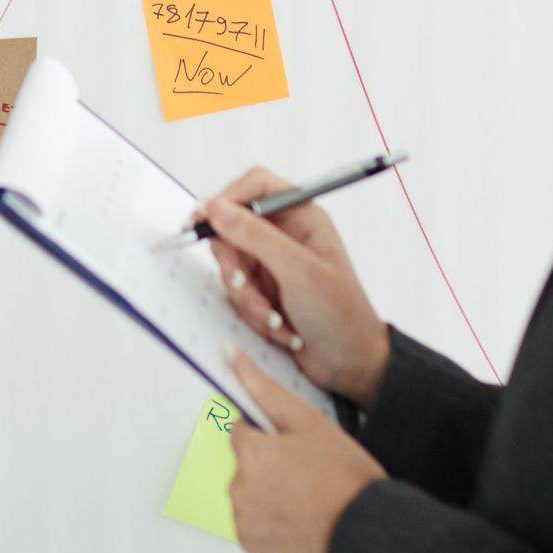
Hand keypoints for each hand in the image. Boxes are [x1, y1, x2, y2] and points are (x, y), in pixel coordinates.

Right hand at [202, 169, 390, 405]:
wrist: (350, 364)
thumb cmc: (341, 314)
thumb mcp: (297, 270)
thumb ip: (254, 235)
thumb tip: (216, 206)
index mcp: (302, 217)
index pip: (254, 187)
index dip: (226, 199)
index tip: (202, 220)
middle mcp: (286, 236)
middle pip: (233, 229)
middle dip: (234, 263)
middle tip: (243, 283)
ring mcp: (274, 264)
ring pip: (232, 265)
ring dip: (247, 297)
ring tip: (273, 316)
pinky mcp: (265, 290)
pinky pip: (238, 292)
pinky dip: (252, 313)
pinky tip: (280, 326)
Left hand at [227, 351, 384, 552]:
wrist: (366, 529)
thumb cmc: (344, 475)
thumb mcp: (308, 421)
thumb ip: (264, 388)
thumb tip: (233, 356)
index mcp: (250, 452)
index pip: (241, 429)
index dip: (270, 434)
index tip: (292, 445)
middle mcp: (238, 486)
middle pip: (244, 460)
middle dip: (267, 460)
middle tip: (305, 470)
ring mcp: (242, 518)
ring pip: (247, 488)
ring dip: (267, 488)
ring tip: (304, 493)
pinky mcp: (250, 542)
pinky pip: (251, 519)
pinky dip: (267, 516)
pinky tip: (296, 513)